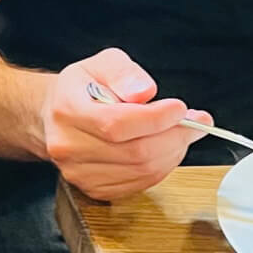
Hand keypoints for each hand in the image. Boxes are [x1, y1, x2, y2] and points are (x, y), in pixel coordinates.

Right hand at [40, 48, 211, 200]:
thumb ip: (124, 74)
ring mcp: (79, 173)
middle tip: (196, 121)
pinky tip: (165, 149)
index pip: (116, 124)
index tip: (180, 108)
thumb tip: (144, 93)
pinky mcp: (93, 189)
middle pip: (135, 151)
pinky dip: (162, 167)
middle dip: (175, 136)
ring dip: (172, 152)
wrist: (56, 115)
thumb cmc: (83, 88)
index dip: (156, 118)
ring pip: (142, 171)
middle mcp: (68, 146)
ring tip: (181, 132)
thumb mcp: (102, 63)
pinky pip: (139, 184)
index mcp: (67, 110)